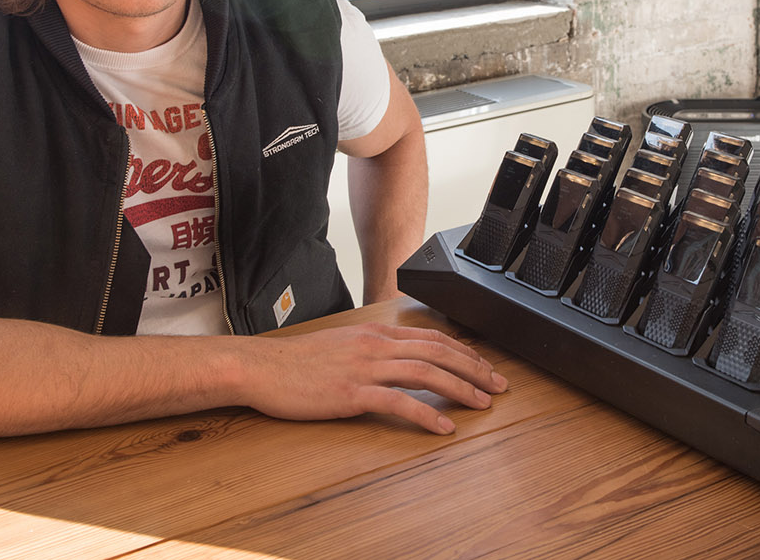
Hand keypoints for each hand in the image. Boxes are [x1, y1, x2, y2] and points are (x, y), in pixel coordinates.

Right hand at [235, 323, 508, 434]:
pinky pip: (399, 402)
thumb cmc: (295, 362)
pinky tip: (443, 426)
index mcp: (374, 333)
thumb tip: (396, 359)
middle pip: (438, 352)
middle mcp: (375, 346)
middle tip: (498, 384)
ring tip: (482, 403)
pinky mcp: (352, 393)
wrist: (261, 368)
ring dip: (460, 388)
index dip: (463, 351)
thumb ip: (370, 349)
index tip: (483, 365)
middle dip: (474, 368)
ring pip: (426, 373)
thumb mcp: (341, 345)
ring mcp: (365, 368)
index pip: (431, 338)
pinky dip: (427, 414)